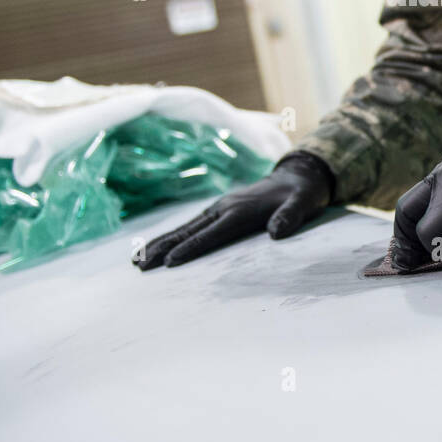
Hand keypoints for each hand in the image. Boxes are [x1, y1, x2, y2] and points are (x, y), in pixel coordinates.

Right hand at [133, 152, 333, 268]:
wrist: (298, 176)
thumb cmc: (301, 194)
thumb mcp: (303, 203)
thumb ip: (291, 217)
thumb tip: (276, 233)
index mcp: (240, 210)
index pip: (211, 233)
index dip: (191, 248)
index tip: (170, 262)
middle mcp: (224, 207)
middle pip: (189, 231)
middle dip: (163, 248)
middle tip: (140, 265)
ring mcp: (219, 208)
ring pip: (184, 228)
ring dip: (160, 244)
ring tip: (137, 261)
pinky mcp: (219, 210)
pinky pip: (191, 226)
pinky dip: (171, 237)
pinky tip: (157, 248)